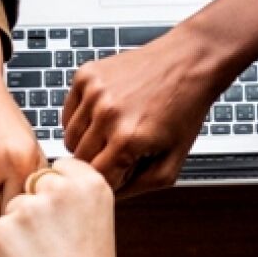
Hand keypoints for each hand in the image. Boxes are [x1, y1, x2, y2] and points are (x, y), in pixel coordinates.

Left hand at [0, 158, 120, 256]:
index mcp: (91, 184)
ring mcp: (30, 208)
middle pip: (32, 186)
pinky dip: (5, 249)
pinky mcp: (4, 229)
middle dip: (35, 210)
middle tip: (52, 244)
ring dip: (18, 231)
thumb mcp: (96, 225)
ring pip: (12, 209)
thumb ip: (73, 199)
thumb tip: (44, 187)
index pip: (59, 168)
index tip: (61, 214)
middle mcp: (61, 189)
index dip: (55, 193)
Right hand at [63, 0, 257, 193]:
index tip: (121, 172)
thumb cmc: (185, 108)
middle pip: (80, 161)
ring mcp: (94, 92)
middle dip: (98, 162)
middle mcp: (106, 114)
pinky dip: (81, 120)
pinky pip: (68, 114)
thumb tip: (110, 195)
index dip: (109, 181)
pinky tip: (104, 115)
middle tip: (121, 151)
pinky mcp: (86, 76)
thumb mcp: (173, 162)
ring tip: (113, 132)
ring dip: (88, 142)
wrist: (189, 61)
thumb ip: (139, 187)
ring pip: (70, 138)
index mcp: (127, 139)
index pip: (95, 180)